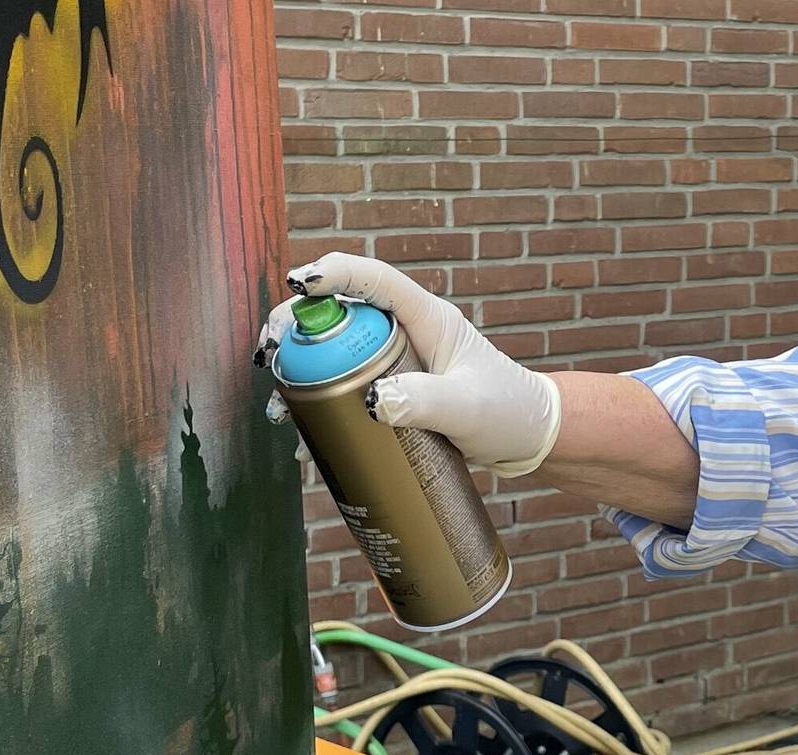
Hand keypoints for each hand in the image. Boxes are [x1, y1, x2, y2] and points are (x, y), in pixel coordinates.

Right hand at [257, 254, 562, 476]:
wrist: (528, 438)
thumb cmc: (508, 413)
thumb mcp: (468, 410)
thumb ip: (425, 404)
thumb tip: (372, 403)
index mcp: (428, 317)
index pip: (375, 279)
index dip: (334, 273)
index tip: (299, 284)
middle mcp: (407, 330)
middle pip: (342, 310)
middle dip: (299, 322)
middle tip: (269, 350)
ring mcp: (398, 358)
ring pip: (337, 346)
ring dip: (301, 360)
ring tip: (275, 389)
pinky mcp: (392, 386)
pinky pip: (346, 379)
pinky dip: (318, 392)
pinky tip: (297, 417)